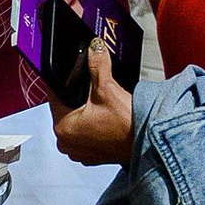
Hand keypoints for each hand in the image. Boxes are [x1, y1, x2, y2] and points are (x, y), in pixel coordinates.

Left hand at [50, 38, 134, 166]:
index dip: (64, 80)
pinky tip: (105, 117)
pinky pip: (87, 134)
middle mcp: (67, 144)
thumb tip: (94, 48)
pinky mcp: (93, 156)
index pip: (54, 96)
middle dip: (76, 96)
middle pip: (66, 109)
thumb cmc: (127, 126)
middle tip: (92, 87)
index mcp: (63, 129)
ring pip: (77, 122)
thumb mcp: (107, 88)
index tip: (71, 71)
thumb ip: (97, 64)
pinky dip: (94, 124)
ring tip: (100, 102)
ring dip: (86, 111)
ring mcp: (80, 152)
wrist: (149, 144)